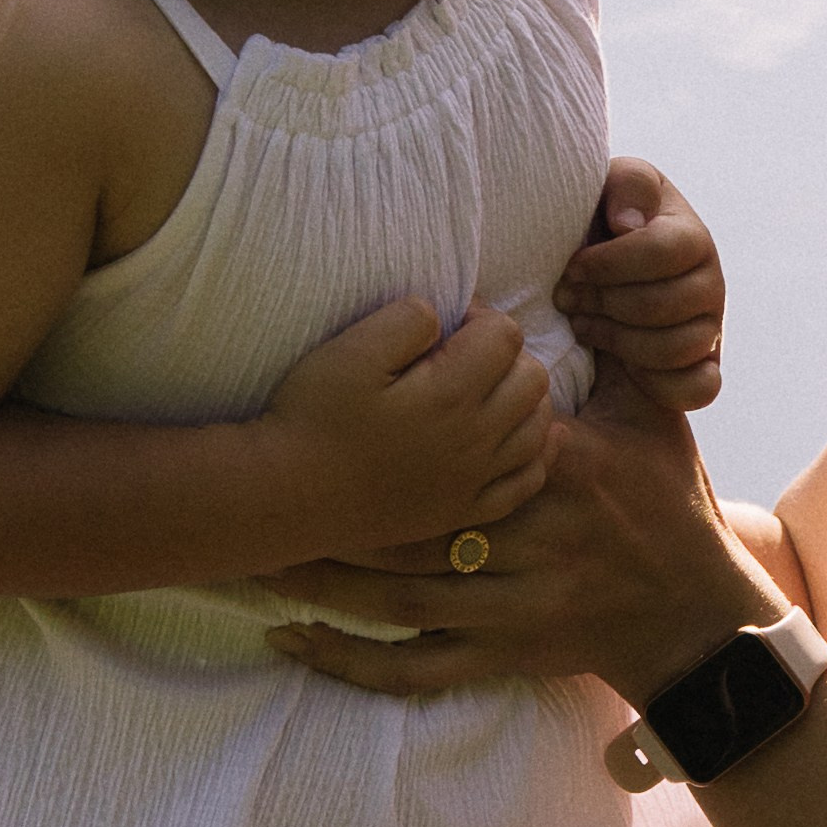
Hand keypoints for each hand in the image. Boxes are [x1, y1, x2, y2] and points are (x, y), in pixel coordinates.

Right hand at [256, 298, 553, 557]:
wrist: (287, 495)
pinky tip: (524, 436)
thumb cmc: (311, 416)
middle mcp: (475, 439)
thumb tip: (445, 315)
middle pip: (533, 378)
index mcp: (451, 394)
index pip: (505, 335)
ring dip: (525, 399)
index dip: (480, 318)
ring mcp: (474, 480)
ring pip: (540, 428)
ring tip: (489, 389)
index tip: (448, 325)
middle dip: (508, 355)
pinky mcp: (463, 511)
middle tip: (465, 355)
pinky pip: (527, 482)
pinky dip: (537, 454)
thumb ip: (407, 319)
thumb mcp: (351, 349)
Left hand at [264, 358, 772, 699]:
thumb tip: (571, 288)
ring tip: (260, 560)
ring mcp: (516, 609)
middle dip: (338, 519)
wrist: (698, 615)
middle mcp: (535, 542)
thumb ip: (612, 360)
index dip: (400, 436)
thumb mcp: (655, 419)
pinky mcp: (506, 657)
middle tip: (270, 495)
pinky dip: (352, 662)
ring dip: (327, 585)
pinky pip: (416, 670)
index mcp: (564, 473)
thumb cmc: (672, 505)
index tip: (339, 416)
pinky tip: (293, 640)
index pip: (470, 445)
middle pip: (414, 531)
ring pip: (402, 602)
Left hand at [556, 158, 725, 412]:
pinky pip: (698, 388)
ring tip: (583, 323)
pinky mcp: (705, 369)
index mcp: (691, 237)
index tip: (571, 267)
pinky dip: (657, 381)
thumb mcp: (609, 188)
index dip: (610, 263)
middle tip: (566, 298)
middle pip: (663, 304)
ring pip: (676, 348)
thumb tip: (630, 224)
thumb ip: (627, 186)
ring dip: (617, 340)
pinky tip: (619, 363)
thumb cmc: (602, 227)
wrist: (603, 273)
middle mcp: (711, 283)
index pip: (663, 251)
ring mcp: (712, 329)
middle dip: (604, 303)